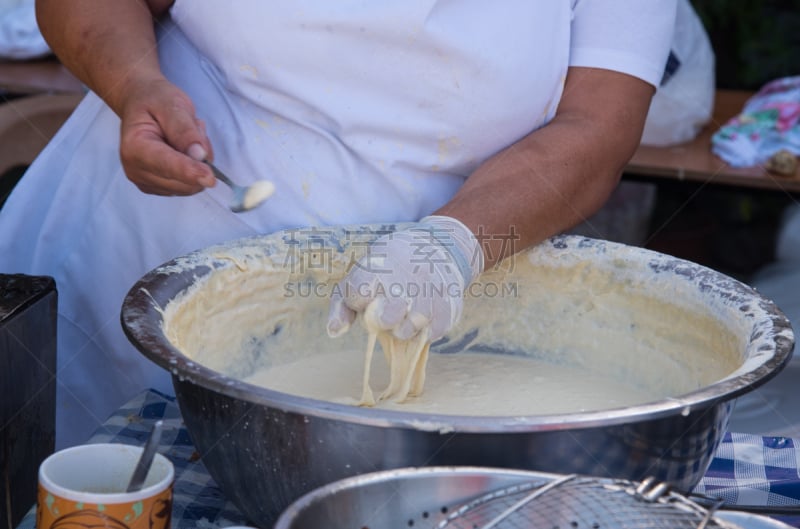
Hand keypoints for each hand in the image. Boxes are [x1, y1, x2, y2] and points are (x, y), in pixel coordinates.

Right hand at [117, 77, 215, 194]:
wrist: (142, 104)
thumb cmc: (155, 101)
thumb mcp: (172, 104)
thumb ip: (185, 131)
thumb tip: (199, 155)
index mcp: (134, 147)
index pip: (167, 165)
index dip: (190, 172)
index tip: (210, 177)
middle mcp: (135, 169)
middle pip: (182, 181)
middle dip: (198, 159)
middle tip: (195, 130)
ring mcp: (146, 182)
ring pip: (190, 186)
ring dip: (198, 164)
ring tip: (187, 138)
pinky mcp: (158, 188)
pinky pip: (190, 186)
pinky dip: (195, 170)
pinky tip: (185, 150)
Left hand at [327, 216, 483, 340]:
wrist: (436, 248)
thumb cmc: (389, 270)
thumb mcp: (360, 277)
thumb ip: (342, 306)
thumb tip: (334, 332)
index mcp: (379, 265)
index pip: (359, 293)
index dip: (359, 301)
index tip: (366, 298)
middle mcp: (407, 276)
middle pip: (387, 318)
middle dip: (384, 320)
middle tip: (388, 312)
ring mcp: (430, 292)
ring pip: (408, 329)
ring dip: (403, 329)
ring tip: (405, 315)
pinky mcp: (448, 306)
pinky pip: (431, 334)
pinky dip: (424, 332)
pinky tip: (422, 318)